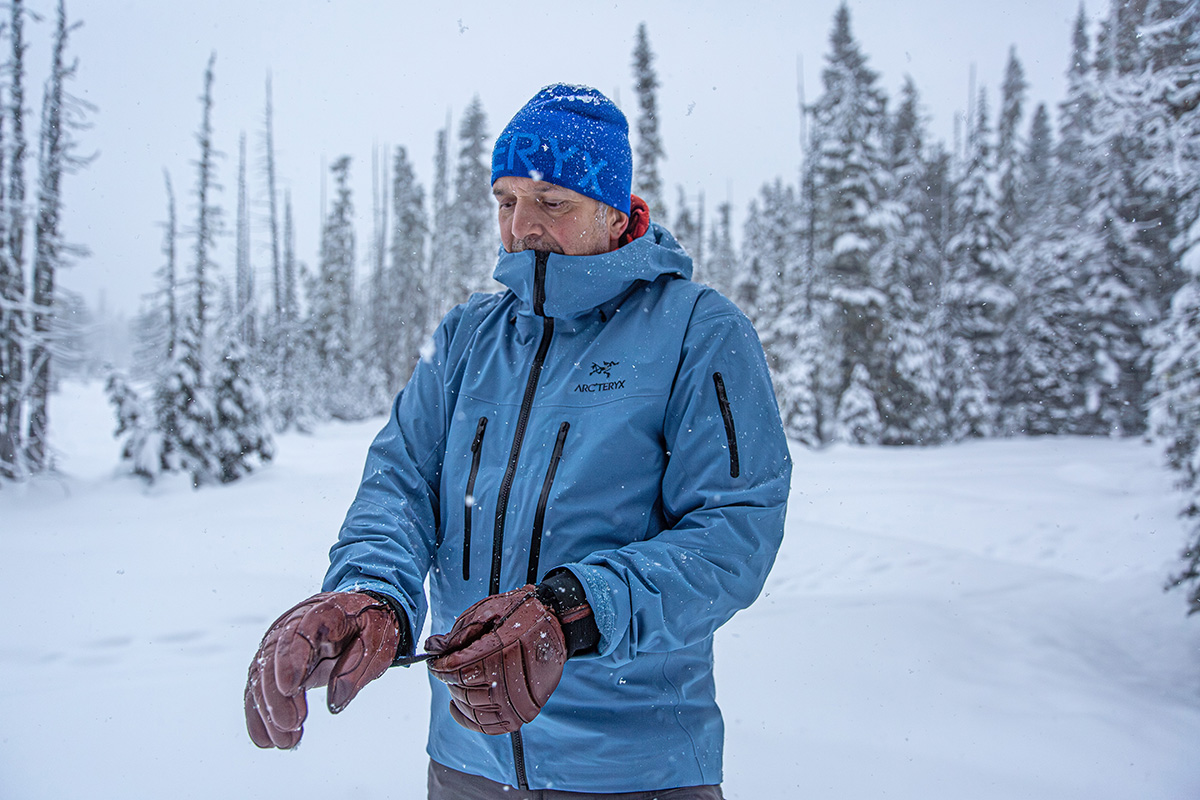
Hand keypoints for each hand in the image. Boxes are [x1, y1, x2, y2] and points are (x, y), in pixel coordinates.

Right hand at [244, 592, 400, 748]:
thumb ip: (356, 668)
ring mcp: (280, 642)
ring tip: (285, 741)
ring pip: (260, 674)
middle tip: (292, 725)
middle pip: (273, 656)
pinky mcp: (274, 662)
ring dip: (268, 711)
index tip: (289, 689)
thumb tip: (334, 702)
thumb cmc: (370, 624)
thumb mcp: (378, 641)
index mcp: (325, 613)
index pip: (299, 631)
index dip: (290, 659)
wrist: (361, 612)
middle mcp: (295, 623)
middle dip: (276, 694)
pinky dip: (259, 715)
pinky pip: (258, 687)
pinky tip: (266, 740)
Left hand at [426, 585, 566, 734]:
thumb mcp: (490, 609)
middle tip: (447, 667)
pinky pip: (487, 725)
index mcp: (502, 651)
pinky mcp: (522, 713)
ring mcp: (517, 701)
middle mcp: (511, 680)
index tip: (435, 661)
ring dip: (458, 695)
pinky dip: (468, 718)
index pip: (456, 668)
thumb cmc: (524, 613)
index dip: (439, 666)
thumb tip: (434, 647)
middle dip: (449, 678)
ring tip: (456, 682)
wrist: (559, 624)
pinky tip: (459, 705)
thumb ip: (461, 631)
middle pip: (462, 688)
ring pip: (472, 708)